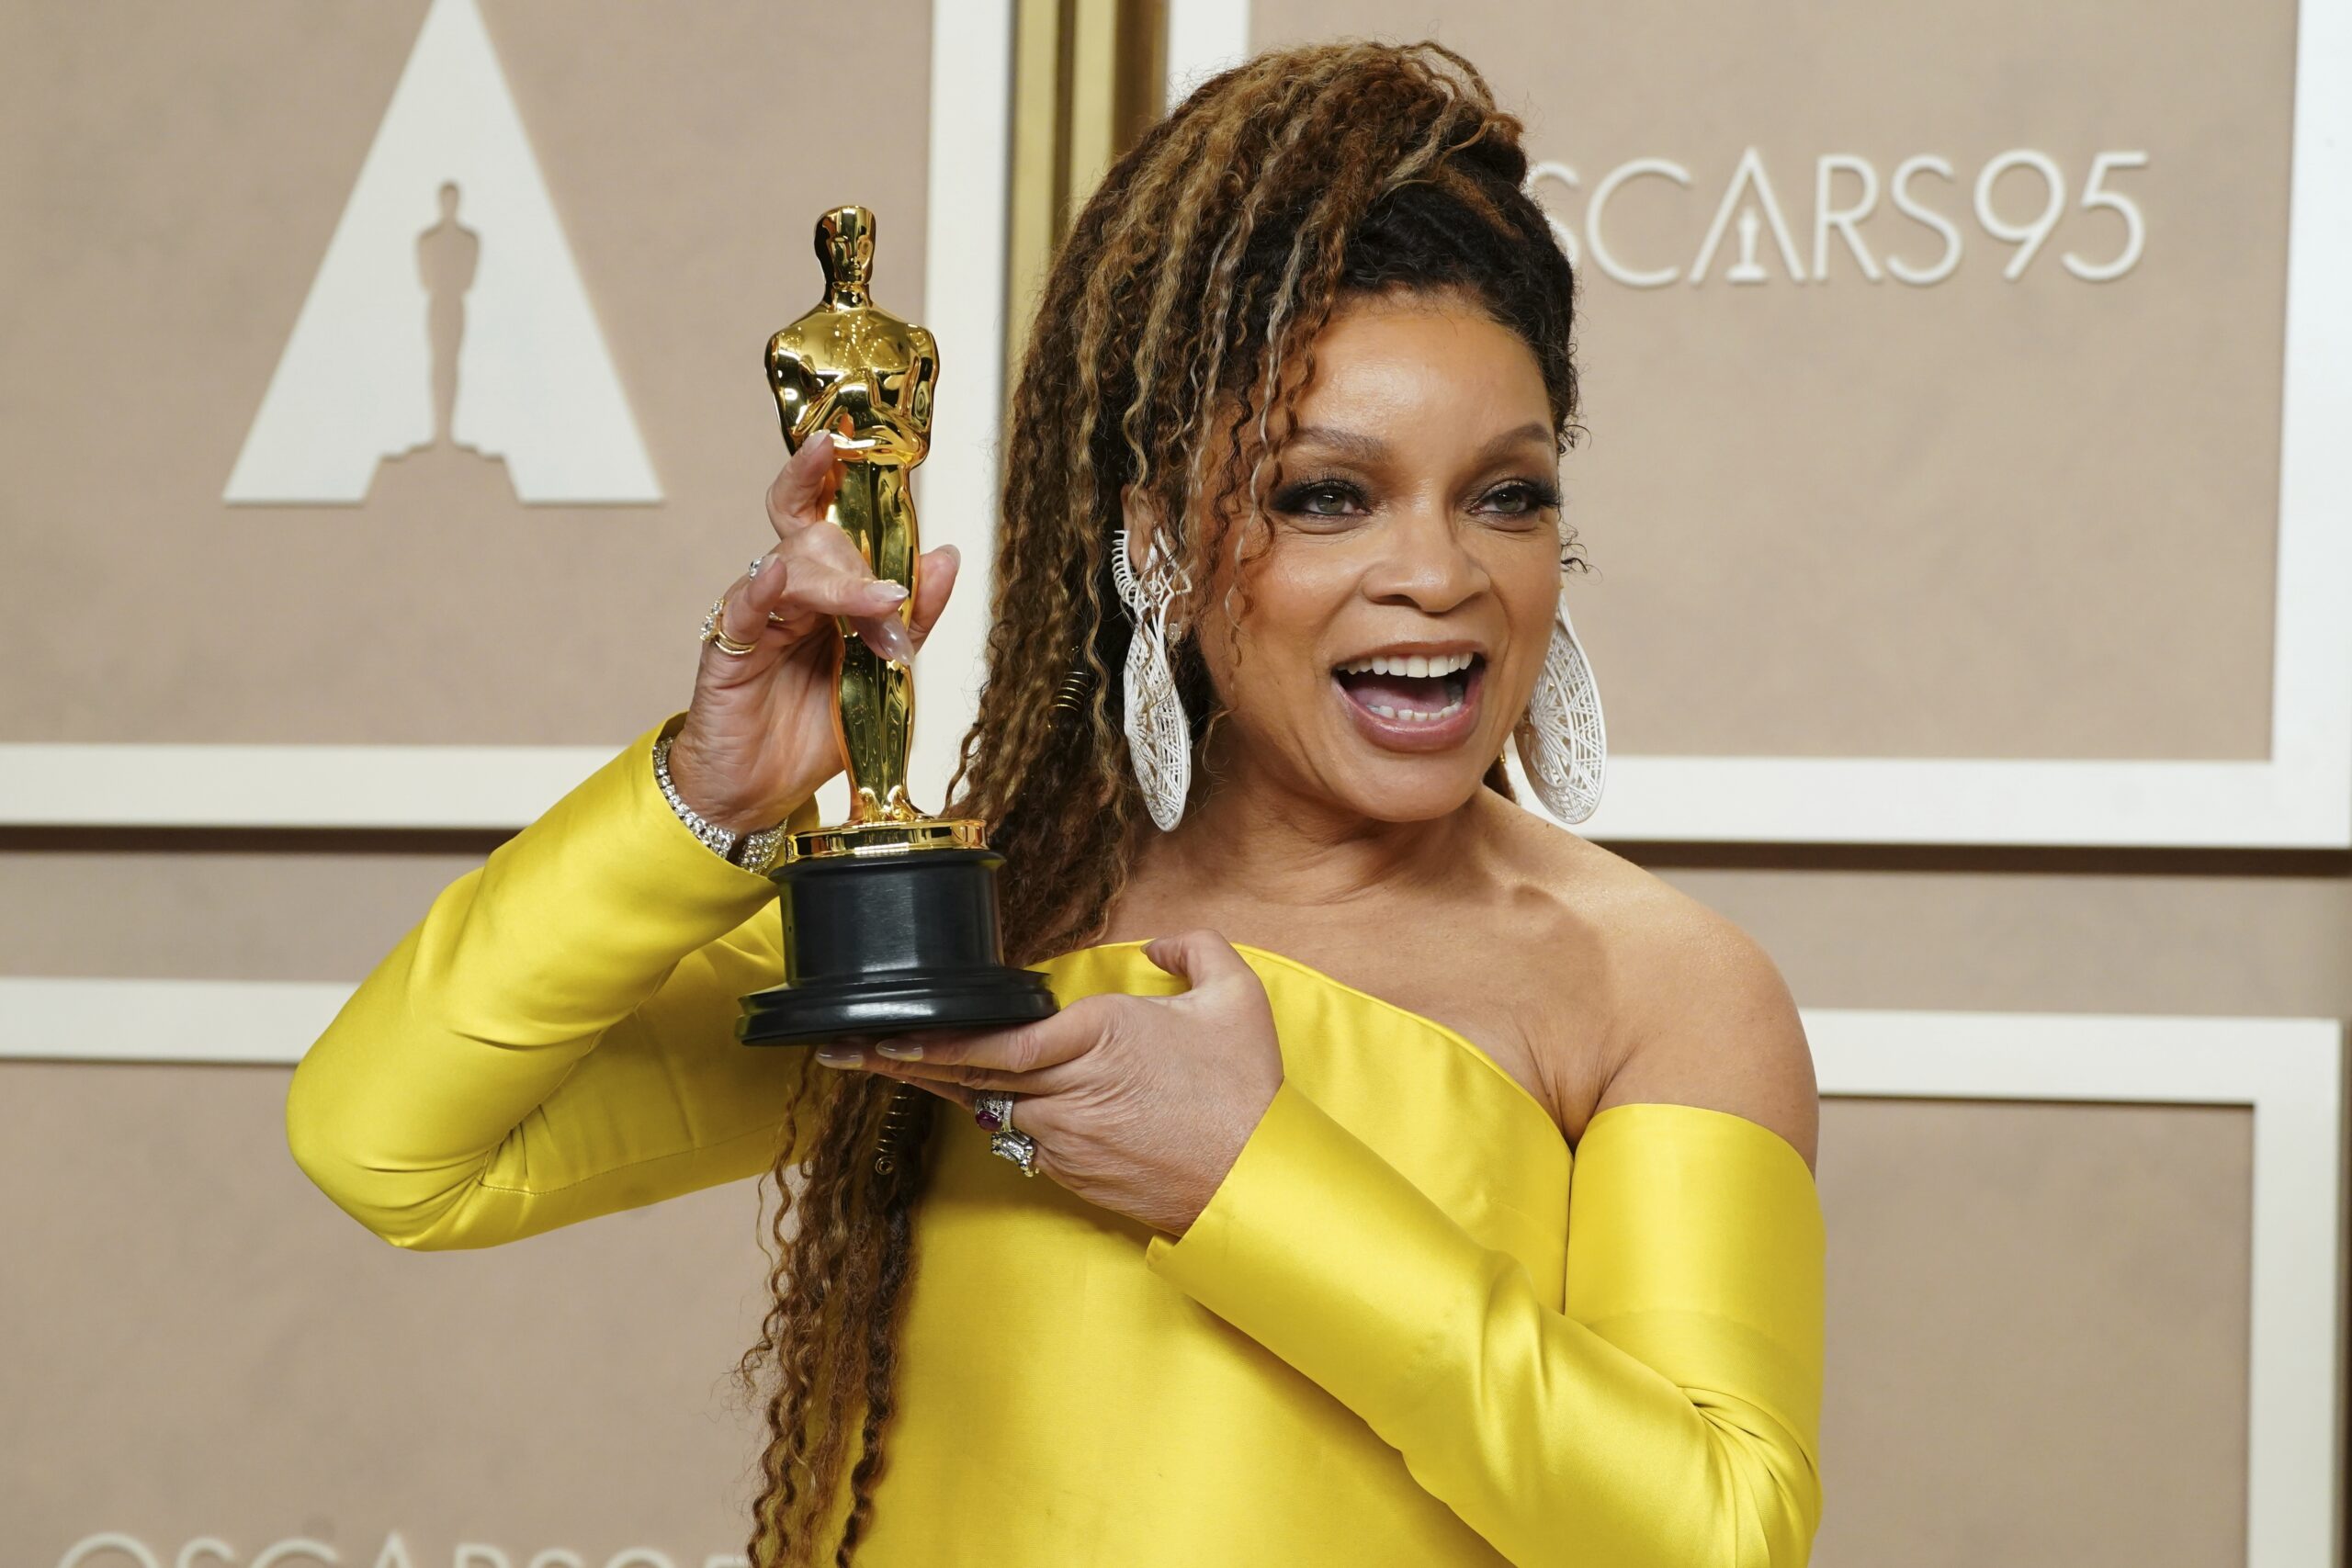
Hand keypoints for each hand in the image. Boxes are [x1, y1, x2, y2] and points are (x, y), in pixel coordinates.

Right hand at [666, 430, 958, 832]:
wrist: (760, 793)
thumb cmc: (813, 730)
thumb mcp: (885, 676)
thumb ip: (914, 618)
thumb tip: (948, 555)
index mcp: (826, 591)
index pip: (829, 515)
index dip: (833, 473)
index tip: (852, 440)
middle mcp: (788, 593)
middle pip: (815, 535)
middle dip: (861, 557)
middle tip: (895, 593)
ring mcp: (755, 615)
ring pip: (792, 567)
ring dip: (842, 587)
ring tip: (877, 614)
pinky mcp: (725, 650)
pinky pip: (741, 608)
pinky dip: (761, 592)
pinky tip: (776, 581)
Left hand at [817, 932, 1284, 1235]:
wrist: (1253, 1185)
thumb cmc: (1244, 1092)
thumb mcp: (1237, 998)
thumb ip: (1195, 949)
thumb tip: (1160, 945)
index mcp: (1099, 1037)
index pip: (998, 1042)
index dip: (936, 1041)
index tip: (888, 1033)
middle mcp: (1070, 1089)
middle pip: (970, 1076)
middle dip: (902, 1061)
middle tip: (844, 1050)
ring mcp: (1065, 1136)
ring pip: (985, 1107)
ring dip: (938, 1086)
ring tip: (878, 1066)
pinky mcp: (1068, 1170)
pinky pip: (1015, 1134)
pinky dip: (986, 1113)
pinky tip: (955, 1096)